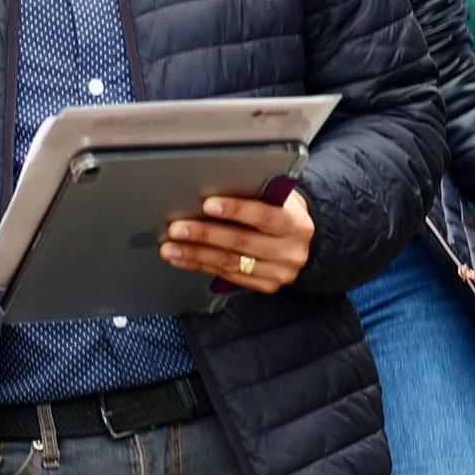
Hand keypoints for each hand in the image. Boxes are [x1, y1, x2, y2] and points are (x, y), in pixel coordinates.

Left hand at [162, 188, 314, 295]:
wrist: (304, 243)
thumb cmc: (284, 212)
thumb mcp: (280, 199)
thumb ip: (257, 195)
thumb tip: (214, 188)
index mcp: (296, 224)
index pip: (263, 215)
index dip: (234, 209)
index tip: (207, 204)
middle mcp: (290, 251)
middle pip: (241, 241)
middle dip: (204, 234)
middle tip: (176, 228)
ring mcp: (278, 272)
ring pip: (230, 262)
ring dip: (195, 254)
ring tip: (170, 246)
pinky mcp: (266, 285)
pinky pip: (227, 276)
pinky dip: (201, 265)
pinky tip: (183, 258)